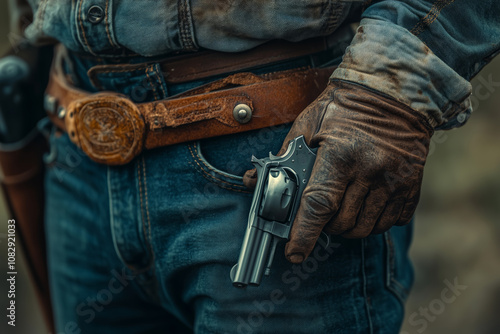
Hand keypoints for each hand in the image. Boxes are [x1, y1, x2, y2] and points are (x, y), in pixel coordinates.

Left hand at [243, 80, 432, 262]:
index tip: (294, 253)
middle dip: (325, 226)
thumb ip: (284, 157)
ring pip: (365, 228)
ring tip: (342, 208)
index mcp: (340, 154)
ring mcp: (394, 180)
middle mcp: (370, 170)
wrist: (392, 94)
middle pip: (341, 222)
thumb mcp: (309, 125)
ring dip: (348, 227)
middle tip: (320, 212)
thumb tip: (255, 181)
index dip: (304, 233)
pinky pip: (390, 223)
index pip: (319, 204)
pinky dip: (373, 222)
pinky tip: (365, 204)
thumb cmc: (344, 108)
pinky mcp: (410, 186)